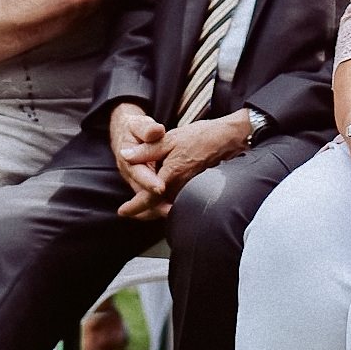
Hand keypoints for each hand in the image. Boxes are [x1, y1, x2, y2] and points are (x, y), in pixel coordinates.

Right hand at [109, 102, 169, 213]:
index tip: (160, 187)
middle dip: (154, 202)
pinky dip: (159, 205)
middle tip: (169, 209)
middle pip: (141, 192)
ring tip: (173, 213)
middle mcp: (130, 174)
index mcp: (127, 159)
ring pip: (145, 199)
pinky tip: (172, 210)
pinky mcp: (143, 186)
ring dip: (157, 207)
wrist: (126, 134)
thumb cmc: (134, 129)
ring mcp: (136, 182)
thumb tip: (155, 131)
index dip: (149, 181)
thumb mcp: (139, 124)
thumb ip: (147, 129)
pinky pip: (150, 199)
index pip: (138, 172)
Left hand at [115, 110, 251, 218]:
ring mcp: (190, 191)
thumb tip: (125, 155)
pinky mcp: (197, 190)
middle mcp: (181, 188)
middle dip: (143, 211)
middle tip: (129, 211)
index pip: (148, 198)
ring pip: (167, 205)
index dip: (134, 207)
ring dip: (155, 207)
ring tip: (142, 206)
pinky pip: (178, 200)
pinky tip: (163, 195)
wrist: (227, 139)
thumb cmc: (200, 137)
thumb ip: (146, 150)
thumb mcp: (169, 139)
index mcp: (171, 175)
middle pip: (157, 207)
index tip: (122, 212)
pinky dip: (167, 201)